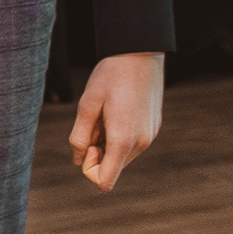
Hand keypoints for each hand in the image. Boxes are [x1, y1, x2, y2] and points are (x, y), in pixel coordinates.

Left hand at [70, 51, 165, 191]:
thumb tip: (78, 160)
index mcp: (123, 140)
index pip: (104, 182)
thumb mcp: (87, 105)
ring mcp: (150, 136)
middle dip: (98, 152)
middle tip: (96, 122)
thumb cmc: (110, 76)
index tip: (88, 143)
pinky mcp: (154, 127)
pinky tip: (120, 109)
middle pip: (113, 168)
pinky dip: (121, 135)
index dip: (88, 169)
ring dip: (109, 142)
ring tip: (108, 113)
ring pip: (122, 155)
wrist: (140, 52)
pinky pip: (133, 143)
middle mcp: (140, 143)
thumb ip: (80, 137)